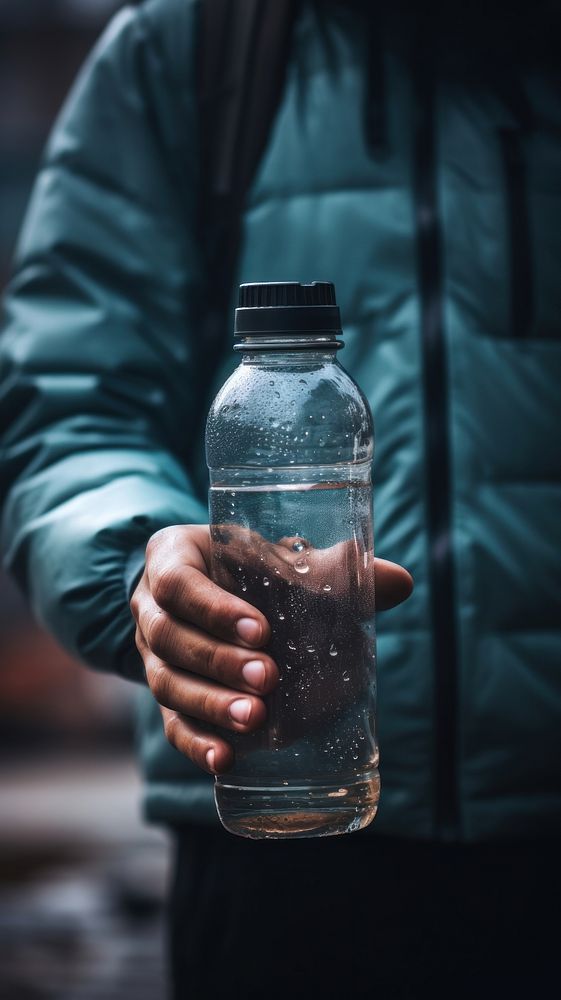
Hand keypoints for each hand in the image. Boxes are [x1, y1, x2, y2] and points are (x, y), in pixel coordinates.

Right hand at [131, 524, 412, 774]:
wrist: (204, 588)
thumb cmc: (246, 567)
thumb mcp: (275, 555)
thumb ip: (331, 568)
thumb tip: (400, 582)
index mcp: (171, 559)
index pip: (178, 583)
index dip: (214, 609)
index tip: (261, 629)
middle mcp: (150, 608)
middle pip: (171, 638)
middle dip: (219, 662)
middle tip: (268, 678)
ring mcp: (151, 656)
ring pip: (168, 684)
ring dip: (211, 705)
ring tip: (255, 720)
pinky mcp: (164, 696)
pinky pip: (171, 723)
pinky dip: (196, 743)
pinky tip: (226, 759)